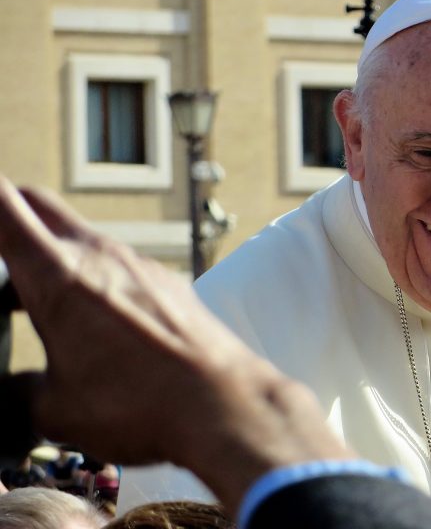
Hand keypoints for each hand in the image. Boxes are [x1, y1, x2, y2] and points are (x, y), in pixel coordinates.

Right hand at [0, 176, 355, 510]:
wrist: (224, 402)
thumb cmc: (138, 405)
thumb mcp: (55, 410)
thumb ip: (18, 392)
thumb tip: (13, 391)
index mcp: (58, 274)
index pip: (3, 204)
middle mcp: (100, 254)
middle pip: (40, 206)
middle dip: (7, 218)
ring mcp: (139, 263)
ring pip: (79, 239)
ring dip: (51, 259)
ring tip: (33, 308)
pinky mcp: (167, 281)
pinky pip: (117, 265)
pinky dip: (92, 279)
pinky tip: (94, 323)